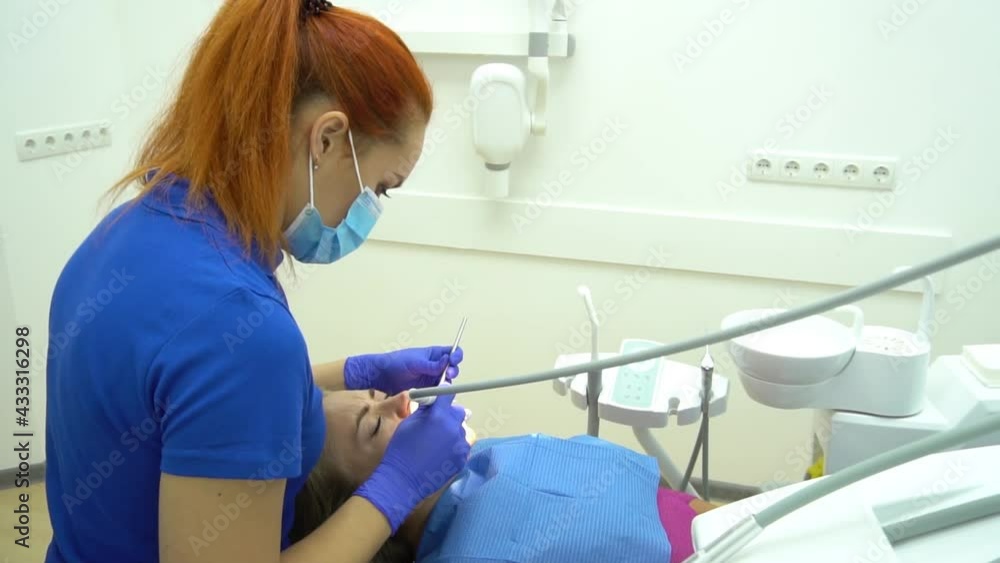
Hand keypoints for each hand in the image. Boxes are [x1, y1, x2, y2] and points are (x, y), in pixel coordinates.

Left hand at [343, 346, 463, 394]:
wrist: (380, 376)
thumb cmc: (395, 362)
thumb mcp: (415, 362)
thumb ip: (432, 364)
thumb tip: (447, 362)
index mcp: (433, 354)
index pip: (451, 352)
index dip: (456, 355)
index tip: (453, 360)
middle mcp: (434, 365)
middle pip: (452, 368)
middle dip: (453, 371)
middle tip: (448, 374)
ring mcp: (430, 378)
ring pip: (446, 381)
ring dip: (446, 384)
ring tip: (441, 385)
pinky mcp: (426, 389)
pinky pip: (437, 391)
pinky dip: (439, 393)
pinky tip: (437, 394)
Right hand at [354, 392, 469, 532]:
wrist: (403, 479)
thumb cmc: (401, 449)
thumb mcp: (408, 423)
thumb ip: (424, 410)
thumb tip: (433, 400)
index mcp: (438, 416)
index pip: (449, 394)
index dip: (444, 393)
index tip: (442, 396)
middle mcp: (453, 428)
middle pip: (459, 412)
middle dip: (450, 414)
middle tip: (438, 422)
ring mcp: (460, 445)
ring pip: (462, 430)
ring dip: (453, 432)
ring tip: (438, 442)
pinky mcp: (462, 459)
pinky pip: (462, 446)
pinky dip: (454, 447)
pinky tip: (441, 454)